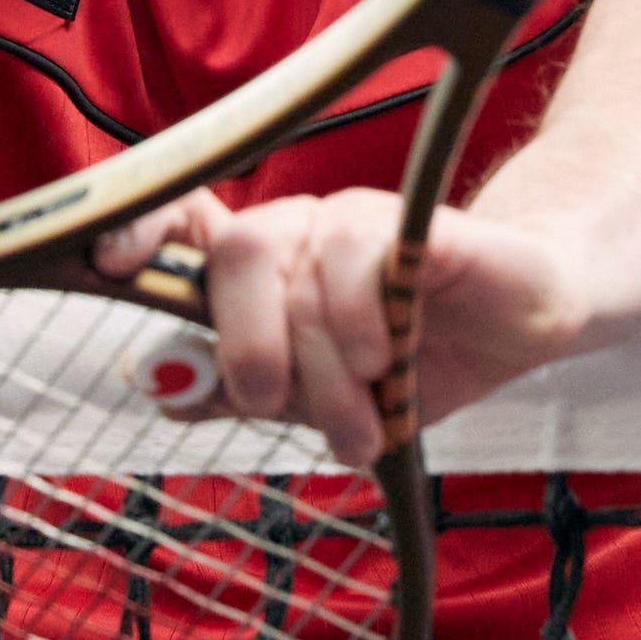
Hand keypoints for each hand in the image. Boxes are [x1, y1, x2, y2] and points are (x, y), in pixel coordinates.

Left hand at [167, 191, 604, 459]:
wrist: (529, 325)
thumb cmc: (414, 356)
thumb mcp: (315, 394)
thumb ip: (234, 386)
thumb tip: (158, 385)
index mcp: (267, 260)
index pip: (184, 219)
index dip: (140, 228)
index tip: (111, 261)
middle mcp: (303, 226)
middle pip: (238, 254)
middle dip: (252, 348)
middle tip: (277, 409)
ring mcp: (362, 219)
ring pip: (301, 267)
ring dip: (323, 366)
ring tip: (360, 420)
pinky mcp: (422, 226)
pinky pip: (364, 252)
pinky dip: (365, 316)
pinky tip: (387, 358)